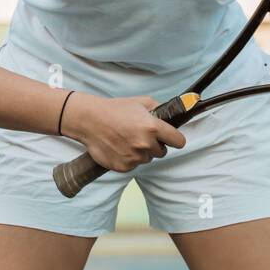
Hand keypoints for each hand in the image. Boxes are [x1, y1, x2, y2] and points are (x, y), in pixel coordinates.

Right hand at [70, 94, 186, 171]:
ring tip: (128, 139)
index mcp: (152, 127)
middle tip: (142, 135)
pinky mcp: (124, 167)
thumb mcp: (141, 102)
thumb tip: (171, 115)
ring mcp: (134, 157)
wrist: (90, 121)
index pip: (179, 141)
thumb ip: (159, 109)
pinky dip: (130, 158)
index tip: (172, 138)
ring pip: (148, 159)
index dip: (175, 139)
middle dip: (155, 145)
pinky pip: (134, 165)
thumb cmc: (115, 109)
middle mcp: (145, 144)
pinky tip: (120, 147)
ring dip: (142, 152)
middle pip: (162, 152)